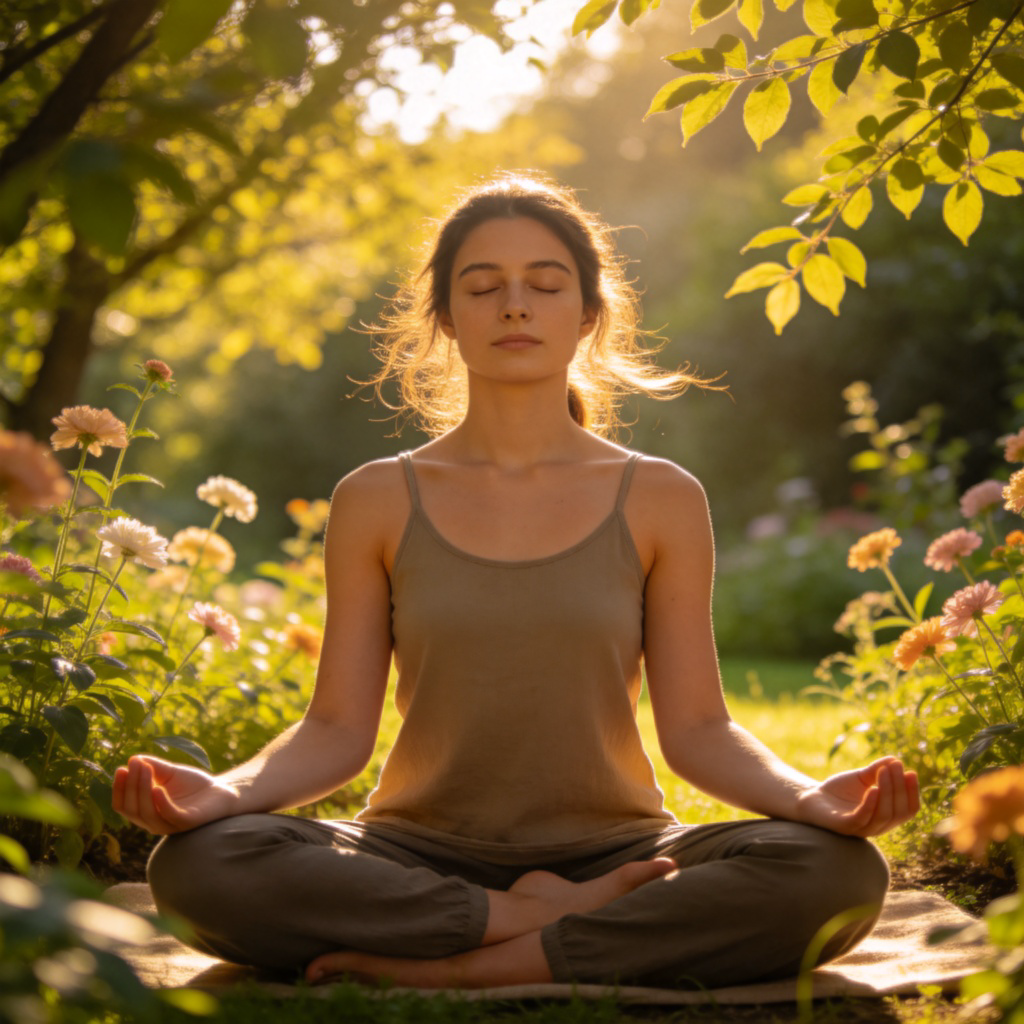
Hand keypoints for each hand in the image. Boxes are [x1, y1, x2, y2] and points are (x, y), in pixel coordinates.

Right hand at [113, 755, 239, 834]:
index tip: (121, 768)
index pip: (122, 805)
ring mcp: (169, 825)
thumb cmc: (192, 784)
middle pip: (131, 809)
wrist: (221, 790)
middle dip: (131, 785)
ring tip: (145, 770)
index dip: (119, 788)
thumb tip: (133, 759)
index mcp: (145, 811)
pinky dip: (161, 803)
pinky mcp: (186, 823)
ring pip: (147, 814)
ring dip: (142, 790)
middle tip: (136, 764)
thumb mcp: (169, 773)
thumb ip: (152, 767)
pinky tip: (157, 788)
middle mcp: (153, 822)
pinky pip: (169, 816)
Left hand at [795, 756, 919, 837]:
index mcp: (886, 816)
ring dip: (887, 792)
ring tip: (884, 771)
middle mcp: (877, 826)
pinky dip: (870, 804)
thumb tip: (894, 760)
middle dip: (900, 788)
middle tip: (896, 766)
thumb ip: (877, 771)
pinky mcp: (845, 827)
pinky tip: (872, 788)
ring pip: (883, 815)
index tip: (910, 772)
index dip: (912, 792)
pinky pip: (862, 819)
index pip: (908, 810)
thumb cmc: (840, 790)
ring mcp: (861, 828)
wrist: (812, 797)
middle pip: (898, 812)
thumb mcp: (861, 778)